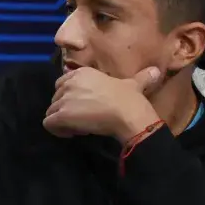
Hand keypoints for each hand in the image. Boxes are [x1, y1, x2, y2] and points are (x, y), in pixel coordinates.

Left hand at [43, 66, 162, 140]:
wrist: (128, 114)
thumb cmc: (130, 99)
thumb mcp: (134, 84)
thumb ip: (141, 77)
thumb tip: (155, 71)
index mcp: (82, 73)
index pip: (62, 84)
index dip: (71, 97)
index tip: (86, 106)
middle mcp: (70, 83)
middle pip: (56, 99)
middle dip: (66, 110)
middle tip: (84, 118)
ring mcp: (64, 99)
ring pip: (52, 112)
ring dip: (64, 122)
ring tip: (81, 126)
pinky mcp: (61, 115)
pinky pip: (49, 124)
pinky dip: (58, 131)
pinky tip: (75, 133)